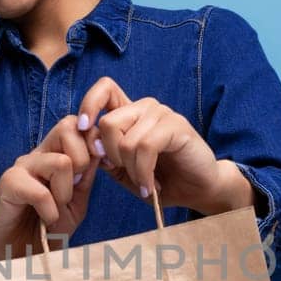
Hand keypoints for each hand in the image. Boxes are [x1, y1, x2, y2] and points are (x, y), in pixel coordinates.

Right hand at [0, 114, 98, 257]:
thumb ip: (87, 177)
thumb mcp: (77, 202)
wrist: (19, 251)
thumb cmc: (48, 226)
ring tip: (56, 209)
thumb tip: (99, 149)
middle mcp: (38, 154)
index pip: (76, 124)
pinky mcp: (8, 184)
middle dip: (83, 160)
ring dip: (65, 192)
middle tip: (74, 188)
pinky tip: (46, 218)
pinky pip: (41, 191)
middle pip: (67, 127)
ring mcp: (22, 167)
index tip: (102, 165)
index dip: (94, 141)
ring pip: (61, 161)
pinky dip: (50, 210)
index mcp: (55, 153)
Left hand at [75, 77, 227, 212]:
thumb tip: (92, 146)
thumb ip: (106, 158)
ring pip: (126, 139)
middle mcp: (146, 108)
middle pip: (108, 122)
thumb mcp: (125, 172)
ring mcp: (162, 114)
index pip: (104, 89)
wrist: (197, 191)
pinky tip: (153, 186)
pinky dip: (144, 173)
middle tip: (128, 174)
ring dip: (132, 170)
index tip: (83, 129)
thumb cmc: (162, 181)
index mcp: (131, 114)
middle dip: (112, 157)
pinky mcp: (177, 126)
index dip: (88, 105)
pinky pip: (146, 147)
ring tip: (145, 183)